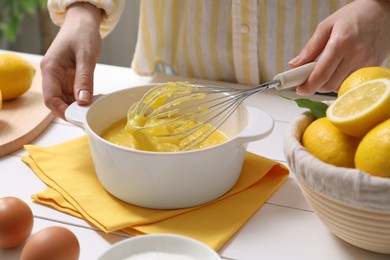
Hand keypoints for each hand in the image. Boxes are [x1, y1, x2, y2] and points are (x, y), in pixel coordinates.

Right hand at [40, 2, 102, 118]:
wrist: (83, 22)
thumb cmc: (82, 34)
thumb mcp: (86, 56)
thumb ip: (84, 79)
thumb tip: (83, 101)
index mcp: (51, 69)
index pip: (50, 98)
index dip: (62, 110)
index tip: (77, 118)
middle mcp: (52, 75)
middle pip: (57, 101)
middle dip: (71, 111)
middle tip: (89, 116)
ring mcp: (60, 77)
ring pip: (65, 99)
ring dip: (78, 106)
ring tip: (93, 109)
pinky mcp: (69, 78)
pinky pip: (73, 94)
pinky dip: (82, 100)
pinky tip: (93, 101)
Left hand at [289, 0, 389, 94]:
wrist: (384, 11)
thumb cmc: (355, 15)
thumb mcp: (326, 26)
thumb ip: (310, 48)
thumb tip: (294, 65)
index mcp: (341, 43)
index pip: (321, 74)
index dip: (308, 86)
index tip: (299, 89)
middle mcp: (356, 55)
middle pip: (329, 85)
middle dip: (316, 85)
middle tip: (310, 78)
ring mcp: (367, 63)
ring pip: (340, 86)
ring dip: (329, 84)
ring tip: (328, 69)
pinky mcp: (374, 67)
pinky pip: (352, 83)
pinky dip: (341, 81)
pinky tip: (340, 70)